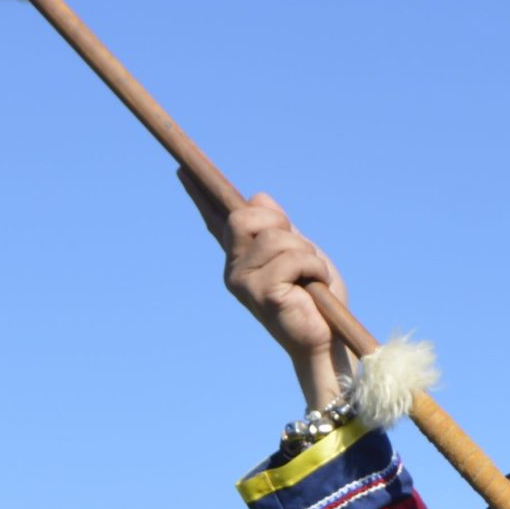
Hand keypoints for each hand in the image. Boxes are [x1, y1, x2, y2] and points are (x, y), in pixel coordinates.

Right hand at [181, 176, 350, 405]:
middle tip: (298, 254)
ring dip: (306, 254)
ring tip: (311, 279)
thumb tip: (258, 197)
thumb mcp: (301, 252)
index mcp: (241, 257)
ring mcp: (243, 282)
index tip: (182, 169)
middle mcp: (234, 268)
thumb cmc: (316, 298)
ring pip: (275, 237)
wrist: (326, 339)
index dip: (199, 195)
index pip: (215, 220)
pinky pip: (293, 259)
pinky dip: (314, 269)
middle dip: (280, 225)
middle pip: (245, 217)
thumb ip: (281, 227)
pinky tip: (314, 288)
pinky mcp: (261, 294)